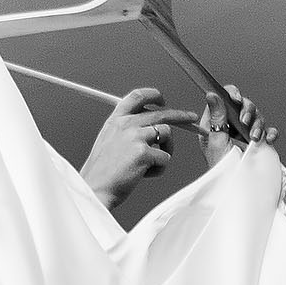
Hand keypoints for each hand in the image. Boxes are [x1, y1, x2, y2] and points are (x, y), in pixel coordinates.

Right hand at [78, 88, 202, 211]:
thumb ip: (126, 130)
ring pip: (166, 134)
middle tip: (191, 118)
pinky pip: (165, 158)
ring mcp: (135, 137)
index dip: (153, 95)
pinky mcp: (144, 153)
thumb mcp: (109, 141)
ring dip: (166, 149)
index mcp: (116, 120)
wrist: (95, 189)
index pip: (137, 97)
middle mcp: (126, 124)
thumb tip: (151, 128)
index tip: (162, 100)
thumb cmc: (102, 171)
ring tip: (153, 164)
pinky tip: (144, 175)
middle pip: (160, 113)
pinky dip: (159, 169)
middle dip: (180, 115)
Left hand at [198, 84, 276, 168]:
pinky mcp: (258, 142)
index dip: (231, 95)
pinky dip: (270, 132)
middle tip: (245, 123)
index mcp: (215, 125)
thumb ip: (216, 118)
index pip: (223, 100)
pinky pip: (268, 130)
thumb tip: (211, 95)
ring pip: (256, 116)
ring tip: (254, 138)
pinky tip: (268, 140)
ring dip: (258, 124)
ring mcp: (245, 134)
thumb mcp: (217, 143)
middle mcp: (230, 127)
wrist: (239, 190)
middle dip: (248, 112)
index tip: (236, 100)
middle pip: (243, 106)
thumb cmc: (223, 172)